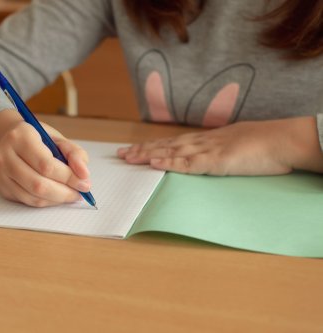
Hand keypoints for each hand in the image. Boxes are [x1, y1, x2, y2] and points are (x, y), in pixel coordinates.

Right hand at [0, 121, 90, 206]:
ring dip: (57, 200)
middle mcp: (5, 155)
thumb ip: (75, 154)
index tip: (85, 183)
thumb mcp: (58, 139)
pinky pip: (28, 201)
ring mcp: (1, 173)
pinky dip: (47, 202)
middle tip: (80, 193)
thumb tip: (84, 175)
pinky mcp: (2, 187)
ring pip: (33, 196)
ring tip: (70, 194)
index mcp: (21, 136)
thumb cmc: (38, 139)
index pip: (46, 164)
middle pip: (39, 184)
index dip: (69, 177)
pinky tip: (56, 196)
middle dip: (64, 193)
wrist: (12, 140)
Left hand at [117, 117, 322, 175]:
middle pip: (165, 145)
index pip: (171, 143)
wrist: (282, 140)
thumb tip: (206, 159)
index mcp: (205, 140)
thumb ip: (216, 153)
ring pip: (171, 152)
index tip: (133, 149)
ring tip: (128, 158)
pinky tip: (154, 163)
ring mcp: (207, 150)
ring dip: (148, 155)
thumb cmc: (261, 145)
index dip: (151, 146)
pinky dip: (170, 163)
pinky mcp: (216, 161)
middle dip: (141, 150)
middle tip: (120, 154)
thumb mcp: (232, 148)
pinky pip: (189, 163)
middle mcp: (201, 142)